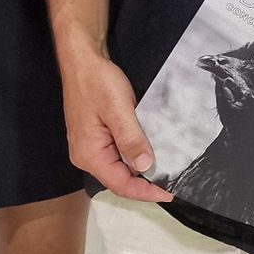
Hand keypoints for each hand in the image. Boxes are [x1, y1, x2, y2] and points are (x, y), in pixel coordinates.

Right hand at [59, 49, 173, 202]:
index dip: (145, 192)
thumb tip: (145, 167)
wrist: (82, 60)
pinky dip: (133, 158)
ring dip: (140, 172)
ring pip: (118, 168)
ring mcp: (89, 147)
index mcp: (89, 155)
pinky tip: (149, 154)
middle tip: (172, 184)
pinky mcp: (94, 137)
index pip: (120, 184)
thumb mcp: (118, 109)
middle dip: (144, 185)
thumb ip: (131, 139)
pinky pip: (115, 155)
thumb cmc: (98, 82)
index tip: (169, 193)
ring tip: (165, 172)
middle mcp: (86, 156)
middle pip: (118, 180)